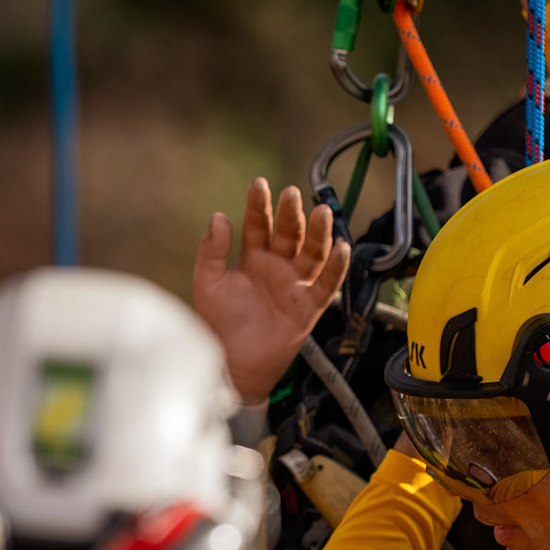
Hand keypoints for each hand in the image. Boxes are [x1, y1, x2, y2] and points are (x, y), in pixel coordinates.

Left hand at [193, 178, 350, 403]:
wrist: (232, 365)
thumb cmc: (217, 325)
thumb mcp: (208, 283)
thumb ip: (212, 252)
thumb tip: (218, 217)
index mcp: (251, 258)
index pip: (257, 225)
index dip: (259, 205)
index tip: (259, 184)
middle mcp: (276, 267)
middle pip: (289, 234)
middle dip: (291, 214)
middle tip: (292, 195)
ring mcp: (294, 285)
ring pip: (312, 253)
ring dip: (319, 233)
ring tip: (322, 213)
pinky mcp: (308, 307)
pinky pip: (327, 284)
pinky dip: (336, 267)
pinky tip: (341, 248)